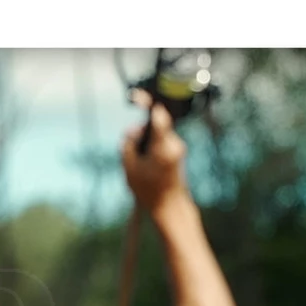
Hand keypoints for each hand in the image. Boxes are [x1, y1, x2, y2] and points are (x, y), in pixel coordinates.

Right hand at [121, 96, 188, 213]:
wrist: (170, 208)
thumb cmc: (149, 190)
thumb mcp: (130, 167)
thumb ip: (128, 144)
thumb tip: (132, 131)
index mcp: (163, 146)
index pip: (158, 115)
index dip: (147, 103)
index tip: (136, 97)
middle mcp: (173, 144)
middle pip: (155, 124)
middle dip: (141, 131)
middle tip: (131, 148)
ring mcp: (177, 149)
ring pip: (157, 134)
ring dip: (146, 141)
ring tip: (138, 162)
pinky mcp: (177, 154)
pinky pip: (161, 143)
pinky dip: (151, 148)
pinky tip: (145, 165)